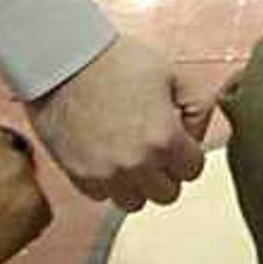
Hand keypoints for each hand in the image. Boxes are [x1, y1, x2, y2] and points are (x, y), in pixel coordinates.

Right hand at [28, 34, 217, 209]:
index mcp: (164, 139)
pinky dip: (107, 182)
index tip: (175, 139)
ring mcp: (106, 174)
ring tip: (128, 155)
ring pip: (135, 202)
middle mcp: (137, 163)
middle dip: (165, 172)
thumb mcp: (173, 73)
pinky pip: (102, 196)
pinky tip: (105, 155)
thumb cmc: (117, 61)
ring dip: (137, 184)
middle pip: (167, 194)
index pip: (193, 170)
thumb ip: (198, 107)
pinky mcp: (79, 176)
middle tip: (153, 148)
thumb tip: (197, 136)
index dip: (187, 153)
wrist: (64, 60)